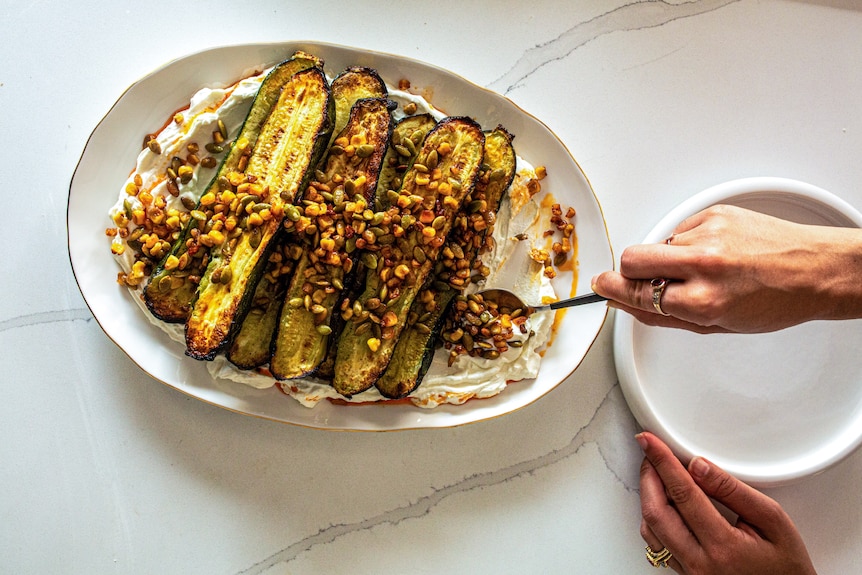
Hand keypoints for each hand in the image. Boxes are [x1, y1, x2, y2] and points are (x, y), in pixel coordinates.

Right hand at [592, 204, 861, 332]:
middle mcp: (703, 264)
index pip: (636, 293)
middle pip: (632, 258)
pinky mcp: (716, 212)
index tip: (602, 287)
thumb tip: (630, 307)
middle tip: (636, 279)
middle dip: (627, 271)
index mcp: (703, 300)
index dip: (614, 291)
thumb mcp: (720, 326)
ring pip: (659, 244)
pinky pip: (681, 229)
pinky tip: (713, 252)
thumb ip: (667, 318)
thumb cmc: (778, 301)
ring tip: (698, 268)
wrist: (819, 269)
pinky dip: (688, 242)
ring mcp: (709, 234)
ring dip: (667, 258)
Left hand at [637, 431, 816, 573]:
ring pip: (649, 529)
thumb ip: (733, 491)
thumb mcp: (772, 520)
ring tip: (657, 474)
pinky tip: (664, 502)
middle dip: (648, 476)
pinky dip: (654, 518)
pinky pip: (657, 544)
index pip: (683, 493)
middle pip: (655, 511)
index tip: (650, 441)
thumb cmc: (786, 565)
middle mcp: (699, 563)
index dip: (663, 461)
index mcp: (723, 546)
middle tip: (651, 454)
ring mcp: (689, 572)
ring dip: (647, 497)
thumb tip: (699, 465)